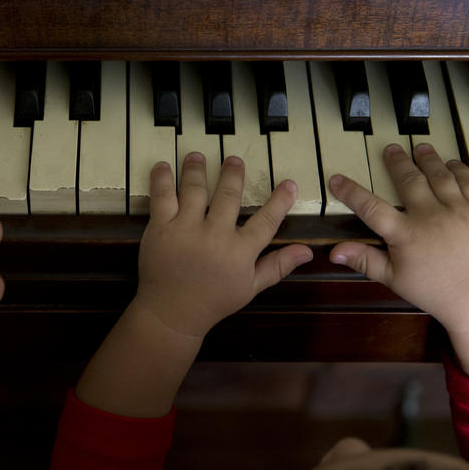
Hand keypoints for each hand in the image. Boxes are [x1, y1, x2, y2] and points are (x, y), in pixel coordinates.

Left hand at [134, 152, 312, 338]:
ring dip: (197, 170)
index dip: (280, 200)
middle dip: (233, 175)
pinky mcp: (161, 229)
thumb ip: (278, 265)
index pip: (266, 220)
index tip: (289, 183)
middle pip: (228, 196)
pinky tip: (164, 166)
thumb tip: (307, 251)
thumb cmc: (214, 301)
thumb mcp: (251, 287)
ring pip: (194, 190)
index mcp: (240, 251)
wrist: (172, 312)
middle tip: (234, 160)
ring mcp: (186, 230)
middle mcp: (214, 236)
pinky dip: (162, 180)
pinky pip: (162, 197)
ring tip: (198, 156)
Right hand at [327, 143, 468, 335]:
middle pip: (409, 180)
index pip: (370, 208)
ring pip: (440, 176)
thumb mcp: (394, 278)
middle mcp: (430, 216)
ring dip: (428, 159)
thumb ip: (365, 260)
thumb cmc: (433, 291)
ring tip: (421, 147)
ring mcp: (457, 211)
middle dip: (397, 162)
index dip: (351, 192)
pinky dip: (459, 169)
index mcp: (405, 234)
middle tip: (391, 148)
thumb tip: (334, 251)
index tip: (336, 178)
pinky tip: (452, 163)